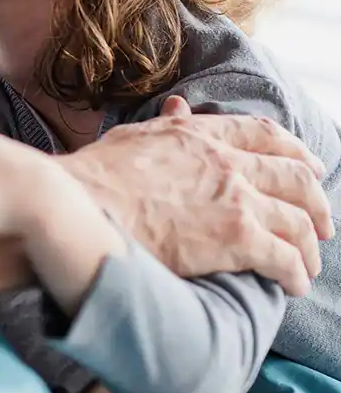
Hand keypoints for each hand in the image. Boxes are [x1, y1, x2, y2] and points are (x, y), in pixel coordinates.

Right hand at [61, 96, 330, 296]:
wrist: (77, 205)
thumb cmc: (91, 177)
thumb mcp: (131, 137)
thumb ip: (165, 127)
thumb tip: (179, 107)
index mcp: (199, 135)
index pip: (263, 134)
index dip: (294, 151)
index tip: (308, 166)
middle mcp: (226, 162)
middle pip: (295, 178)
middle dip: (315, 202)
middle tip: (321, 223)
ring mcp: (235, 200)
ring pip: (297, 222)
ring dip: (309, 246)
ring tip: (307, 264)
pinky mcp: (236, 239)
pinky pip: (285, 258)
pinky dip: (295, 273)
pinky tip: (292, 285)